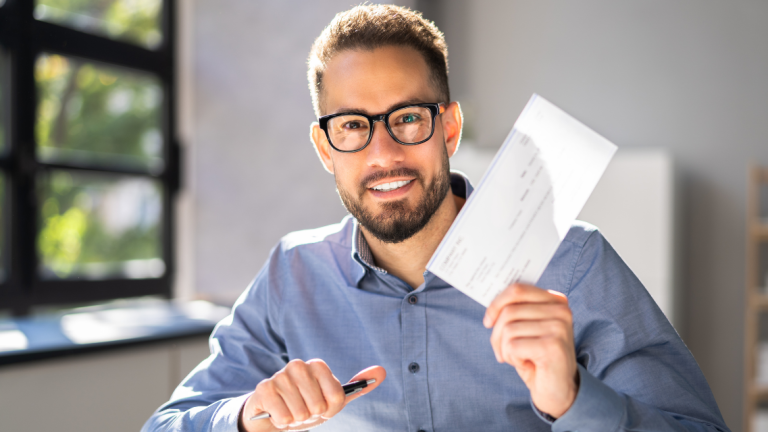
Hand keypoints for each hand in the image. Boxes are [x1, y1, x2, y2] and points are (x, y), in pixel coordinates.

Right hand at [240, 359, 385, 430]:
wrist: (272, 414)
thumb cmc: (306, 405)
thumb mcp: (334, 400)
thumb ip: (359, 386)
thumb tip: (382, 371)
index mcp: (318, 365)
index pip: (337, 397)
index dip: (330, 410)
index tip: (321, 406)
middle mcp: (298, 365)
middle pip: (319, 407)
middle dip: (311, 416)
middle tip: (302, 410)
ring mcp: (280, 375)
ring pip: (300, 413)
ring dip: (295, 420)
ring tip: (289, 411)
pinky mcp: (264, 389)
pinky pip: (283, 417)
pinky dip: (282, 422)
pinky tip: (277, 414)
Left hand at [483, 283, 578, 417]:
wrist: (558, 390)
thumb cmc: (537, 357)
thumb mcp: (527, 328)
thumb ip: (515, 311)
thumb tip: (491, 304)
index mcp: (555, 300)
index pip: (517, 289)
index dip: (496, 304)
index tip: (487, 322)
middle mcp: (561, 310)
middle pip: (509, 311)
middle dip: (497, 334)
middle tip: (502, 352)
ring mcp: (559, 327)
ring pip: (508, 329)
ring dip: (505, 349)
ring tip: (518, 358)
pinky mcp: (553, 345)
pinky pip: (513, 346)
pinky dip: (513, 359)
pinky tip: (527, 364)